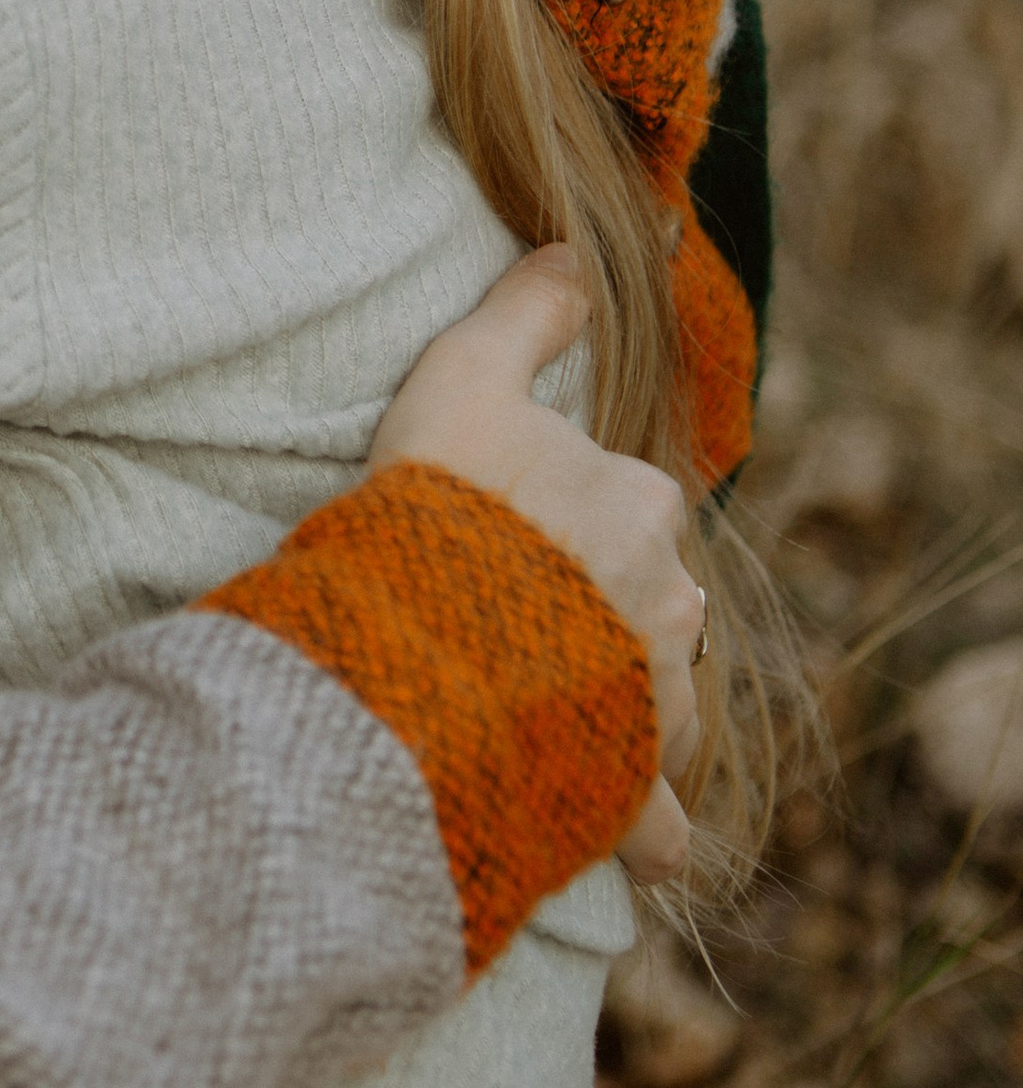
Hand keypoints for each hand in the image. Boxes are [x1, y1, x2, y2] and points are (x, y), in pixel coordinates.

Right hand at [369, 247, 704, 885]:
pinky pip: (653, 823)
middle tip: (515, 627)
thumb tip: (571, 247)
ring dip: (626, 714)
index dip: (563, 515)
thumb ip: (523, 311)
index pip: (623, 504)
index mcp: (635, 505)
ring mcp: (650, 702)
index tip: (504, 535)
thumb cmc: (436, 511)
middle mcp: (665, 602)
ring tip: (555, 726)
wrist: (421, 653)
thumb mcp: (461, 378)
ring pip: (661, 706)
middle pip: (648, 603)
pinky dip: (646, 830)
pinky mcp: (623, 790)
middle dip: (604, 617)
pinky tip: (627, 840)